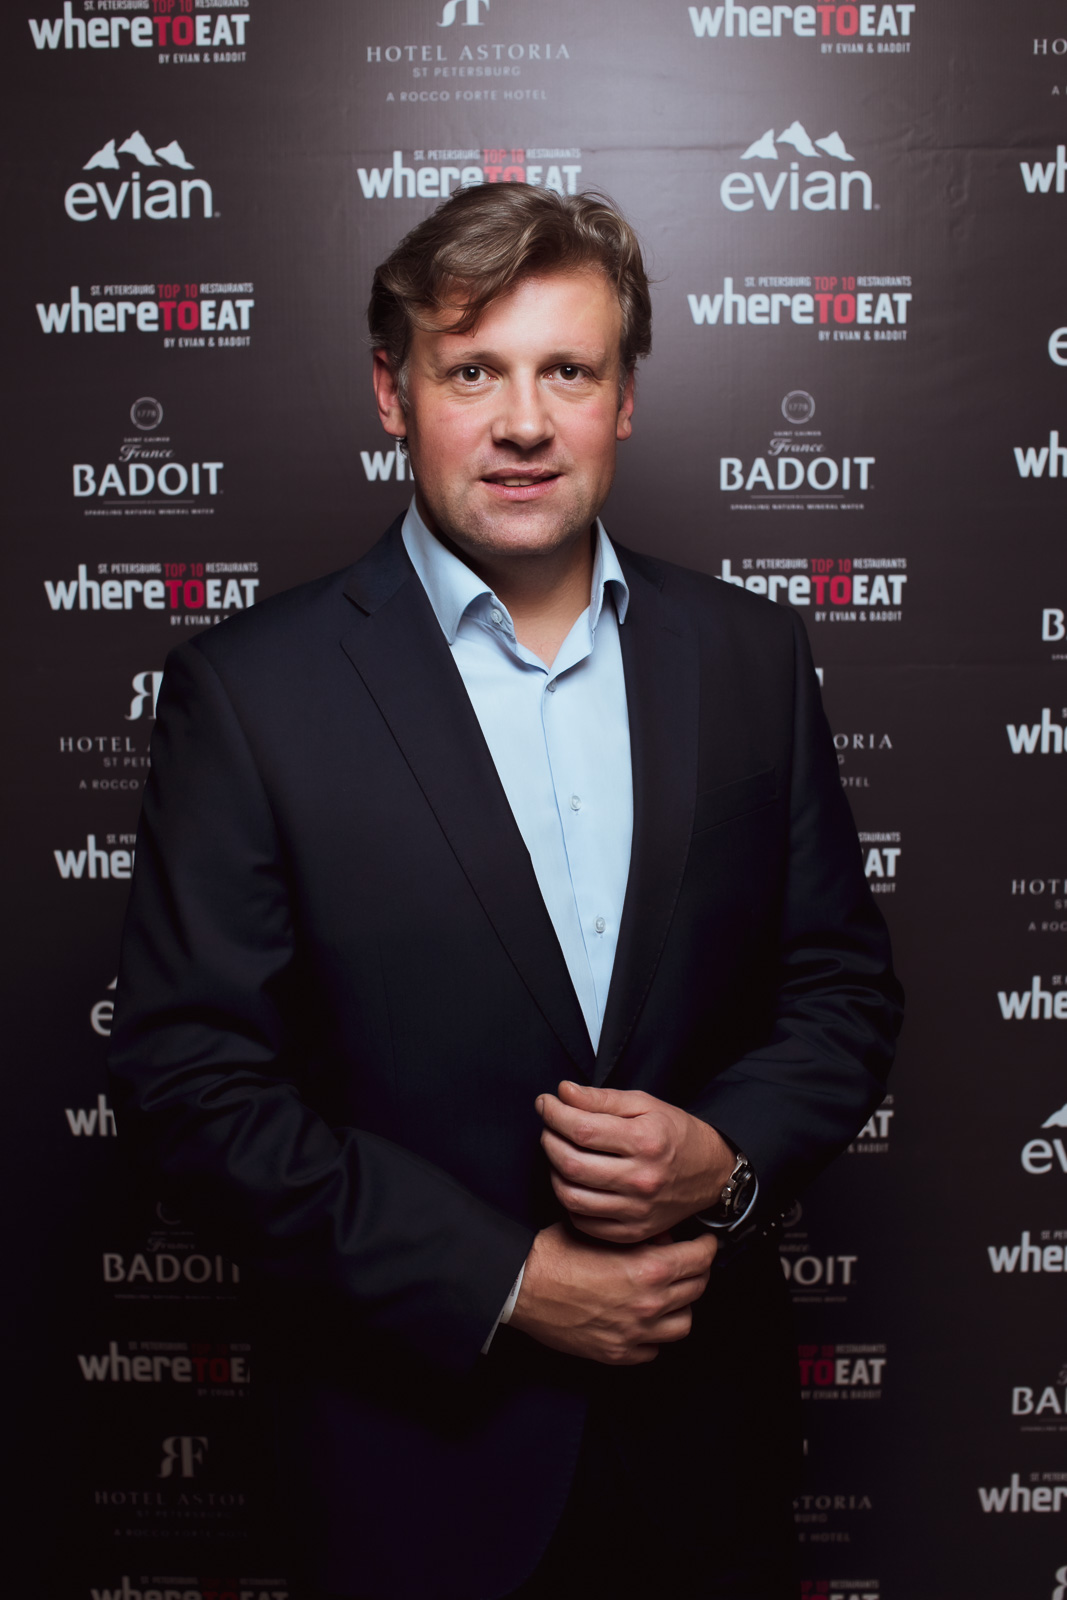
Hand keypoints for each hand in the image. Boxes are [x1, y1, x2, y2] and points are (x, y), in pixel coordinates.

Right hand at [508, 1221, 717, 1364]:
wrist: (522, 1287)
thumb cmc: (554, 1256)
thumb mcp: (602, 1231)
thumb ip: (638, 1235)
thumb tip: (662, 1237)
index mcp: (648, 1270)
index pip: (699, 1258)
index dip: (706, 1247)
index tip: (705, 1243)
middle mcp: (649, 1304)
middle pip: (697, 1289)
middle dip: (697, 1272)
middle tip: (690, 1263)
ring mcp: (635, 1333)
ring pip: (682, 1324)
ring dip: (681, 1307)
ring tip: (670, 1295)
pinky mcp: (618, 1353)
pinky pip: (653, 1349)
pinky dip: (654, 1336)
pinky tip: (644, 1321)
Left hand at [537, 1081, 736, 1243]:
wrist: (710, 1172)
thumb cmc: (674, 1133)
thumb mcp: (644, 1104)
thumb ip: (602, 1098)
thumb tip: (562, 1092)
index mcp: (645, 1142)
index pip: (582, 1129)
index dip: (554, 1114)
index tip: (545, 1103)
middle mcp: (641, 1179)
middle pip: (572, 1163)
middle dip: (549, 1140)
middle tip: (549, 1127)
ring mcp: (637, 1211)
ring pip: (572, 1196)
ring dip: (554, 1171)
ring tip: (559, 1153)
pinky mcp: (633, 1232)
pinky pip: (584, 1222)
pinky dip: (569, 1201)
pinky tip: (573, 1181)